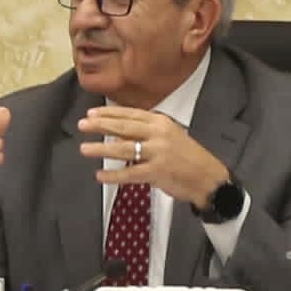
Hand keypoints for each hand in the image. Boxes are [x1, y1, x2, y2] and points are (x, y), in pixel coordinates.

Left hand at [76, 105, 228, 210]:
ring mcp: (158, 153)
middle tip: (82, 125)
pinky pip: (130, 173)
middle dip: (101, 125)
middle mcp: (159, 134)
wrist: (208, 177)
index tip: (92, 113)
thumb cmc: (188, 156)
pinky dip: (114, 175)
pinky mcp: (158, 172)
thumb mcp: (170, 135)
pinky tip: (100, 176)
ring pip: (124, 149)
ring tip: (85, 149)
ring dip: (102, 149)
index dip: (109, 113)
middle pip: (124, 127)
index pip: (130, 114)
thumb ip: (147, 131)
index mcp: (161, 122)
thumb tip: (120, 131)